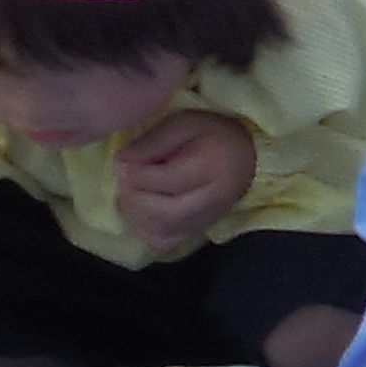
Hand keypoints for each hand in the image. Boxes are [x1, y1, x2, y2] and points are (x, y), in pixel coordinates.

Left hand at [112, 111, 257, 256]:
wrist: (245, 155)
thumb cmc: (211, 134)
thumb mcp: (183, 124)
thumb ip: (153, 141)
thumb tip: (121, 162)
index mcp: (213, 166)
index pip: (170, 180)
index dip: (137, 175)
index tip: (120, 163)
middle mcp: (215, 199)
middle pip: (168, 212)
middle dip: (136, 199)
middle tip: (123, 183)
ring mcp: (207, 219)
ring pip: (165, 231)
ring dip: (136, 216)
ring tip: (128, 195)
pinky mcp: (198, 229)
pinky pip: (165, 242)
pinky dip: (144, 231)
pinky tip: (138, 213)